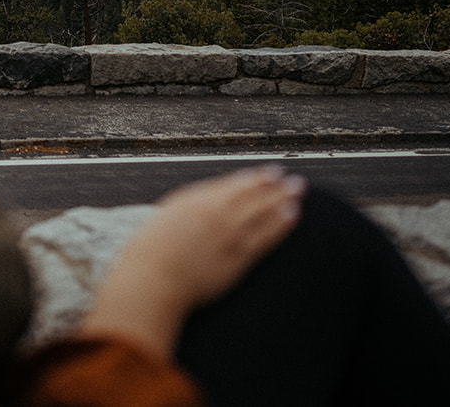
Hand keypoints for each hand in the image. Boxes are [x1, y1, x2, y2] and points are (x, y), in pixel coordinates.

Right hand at [77, 165, 305, 358]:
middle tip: (291, 178)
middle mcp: (213, 213)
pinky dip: (280, 223)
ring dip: (282, 198)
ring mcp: (226, 234)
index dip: (252, 178)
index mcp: (193, 201)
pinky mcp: (236, 257)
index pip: (231, 185)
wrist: (151, 279)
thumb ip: (190, 209)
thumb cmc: (151, 253)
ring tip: (297, 190)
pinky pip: (264, 236)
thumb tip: (206, 204)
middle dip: (272, 185)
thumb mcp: (166, 218)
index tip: (268, 171)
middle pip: (250, 194)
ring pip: (261, 211)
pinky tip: (293, 214)